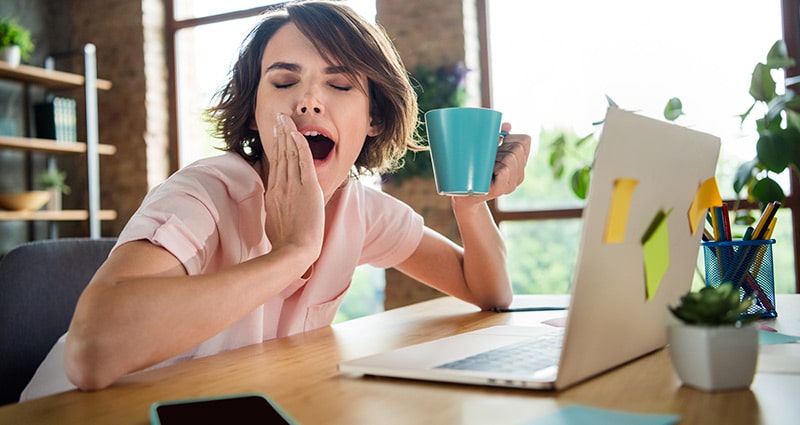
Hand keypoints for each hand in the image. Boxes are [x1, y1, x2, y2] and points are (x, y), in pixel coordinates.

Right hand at [260, 113, 324, 261]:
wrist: (294, 251)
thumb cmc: (285, 244)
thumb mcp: (273, 223)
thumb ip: (274, 210)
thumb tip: (273, 205)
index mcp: (272, 194)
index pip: (275, 165)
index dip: (275, 148)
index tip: (275, 135)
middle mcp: (280, 186)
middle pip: (280, 155)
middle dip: (279, 135)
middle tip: (278, 118)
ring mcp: (293, 186)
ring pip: (290, 154)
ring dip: (288, 135)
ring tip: (285, 119)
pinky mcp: (307, 188)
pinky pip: (303, 161)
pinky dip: (300, 145)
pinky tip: (298, 133)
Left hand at [454, 122, 531, 207]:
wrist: (462, 195)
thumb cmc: (473, 170)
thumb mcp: (485, 150)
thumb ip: (497, 136)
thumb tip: (508, 125)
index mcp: (519, 162)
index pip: (525, 140)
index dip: (510, 137)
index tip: (498, 144)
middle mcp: (519, 174)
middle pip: (517, 147)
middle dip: (501, 147)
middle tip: (488, 158)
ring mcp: (511, 183)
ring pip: (511, 158)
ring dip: (496, 157)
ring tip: (486, 167)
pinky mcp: (501, 190)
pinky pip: (504, 170)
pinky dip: (495, 167)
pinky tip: (488, 173)